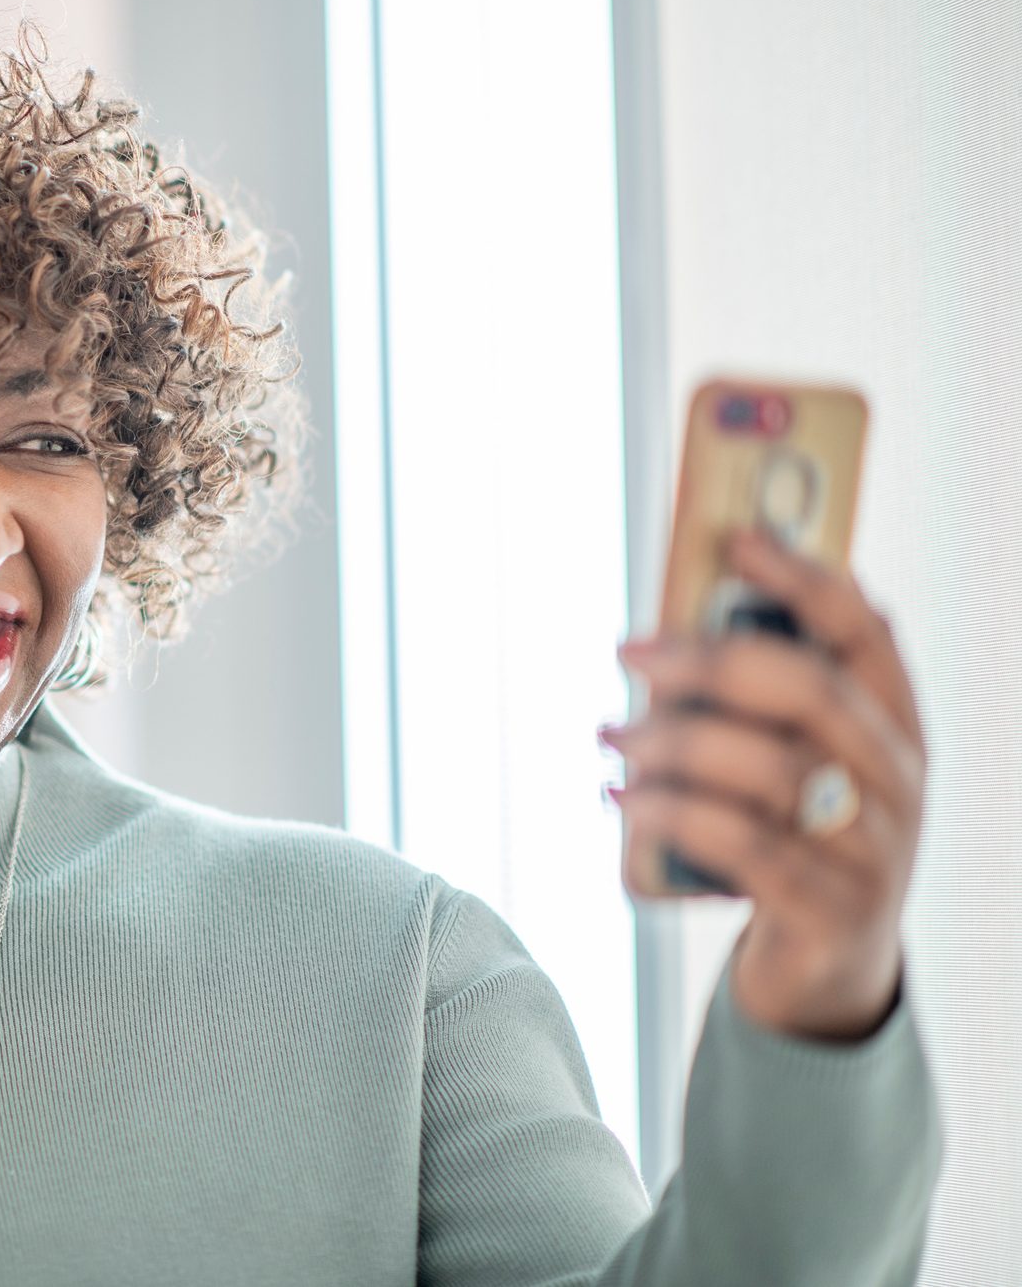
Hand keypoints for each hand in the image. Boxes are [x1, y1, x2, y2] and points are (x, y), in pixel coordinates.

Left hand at [601, 526, 928, 1042]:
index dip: (804, 578)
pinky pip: (745, 847)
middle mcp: (895, 780)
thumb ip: (754, 705)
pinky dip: (670, 814)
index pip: (865, 631)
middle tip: (633, 652)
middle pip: (810, 692)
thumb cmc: (788, 835)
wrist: (824, 968)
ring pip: (772, 770)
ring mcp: (872, 850)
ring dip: (675, 743)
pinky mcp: (830, 911)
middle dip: (712, 661)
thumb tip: (663, 633)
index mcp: (893, 724)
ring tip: (613, 737)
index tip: (734, 541)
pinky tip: (621, 799)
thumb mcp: (792, 763)